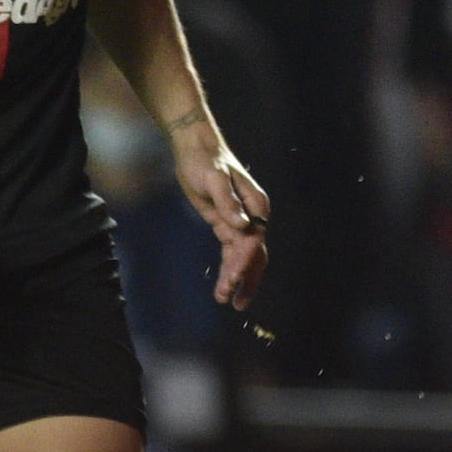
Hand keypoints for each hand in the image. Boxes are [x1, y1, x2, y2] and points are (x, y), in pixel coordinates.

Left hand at [170, 121, 270, 309]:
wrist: (195, 147)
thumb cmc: (205, 160)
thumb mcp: (215, 180)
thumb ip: (228, 204)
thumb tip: (242, 226)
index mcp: (256, 205)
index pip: (252, 240)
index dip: (242, 263)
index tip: (230, 282)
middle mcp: (253, 215)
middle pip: (255, 254)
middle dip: (246, 279)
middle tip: (235, 304)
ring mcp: (241, 220)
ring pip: (244, 256)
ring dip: (237, 278)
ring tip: (227, 300)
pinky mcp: (226, 223)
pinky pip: (232, 251)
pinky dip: (230, 267)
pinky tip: (225, 284)